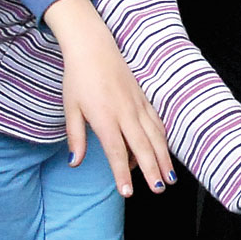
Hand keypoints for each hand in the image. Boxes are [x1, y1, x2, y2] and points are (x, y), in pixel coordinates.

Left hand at [43, 0, 175, 195]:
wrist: (92, 46)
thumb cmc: (77, 78)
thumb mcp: (70, 108)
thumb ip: (75, 137)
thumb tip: (74, 163)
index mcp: (104, 116)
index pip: (116, 151)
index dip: (121, 173)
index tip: (127, 193)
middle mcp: (124, 112)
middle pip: (142, 147)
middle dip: (152, 170)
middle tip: (159, 189)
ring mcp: (137, 105)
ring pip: (155, 136)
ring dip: (163, 158)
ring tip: (170, 178)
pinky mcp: (143, 99)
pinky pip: (156, 123)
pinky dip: (162, 139)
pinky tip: (164, 152)